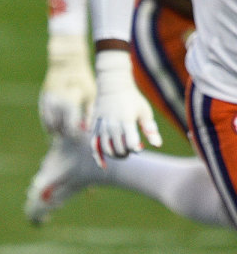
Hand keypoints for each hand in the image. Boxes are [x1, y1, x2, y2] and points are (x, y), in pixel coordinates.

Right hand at [39, 33, 94, 135]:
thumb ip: (89, 113)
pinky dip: (49, 124)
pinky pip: (44, 118)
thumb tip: (87, 127)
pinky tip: (56, 125)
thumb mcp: (91, 94)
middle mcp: (56, 106)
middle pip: (59, 129)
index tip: (80, 136)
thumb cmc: (82, 79)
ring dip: (57, 130)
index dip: (75, 135)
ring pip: (50, 125)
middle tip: (73, 135)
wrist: (66, 63)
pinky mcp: (43, 101)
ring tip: (65, 130)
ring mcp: (48, 103)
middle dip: (66, 133)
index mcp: (70, 105)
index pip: (70, 129)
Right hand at [89, 49, 160, 166]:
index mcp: (126, 120)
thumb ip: (150, 129)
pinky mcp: (94, 129)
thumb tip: (157, 145)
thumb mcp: (144, 112)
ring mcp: (101, 127)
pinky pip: (94, 146)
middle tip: (132, 147)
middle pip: (119, 149)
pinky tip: (104, 166)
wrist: (112, 87)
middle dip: (127, 153)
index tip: (140, 145)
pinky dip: (99, 157)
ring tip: (123, 152)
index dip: (137, 148)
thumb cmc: (132, 100)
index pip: (131, 143)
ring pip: (107, 150)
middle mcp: (112, 125)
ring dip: (116, 155)